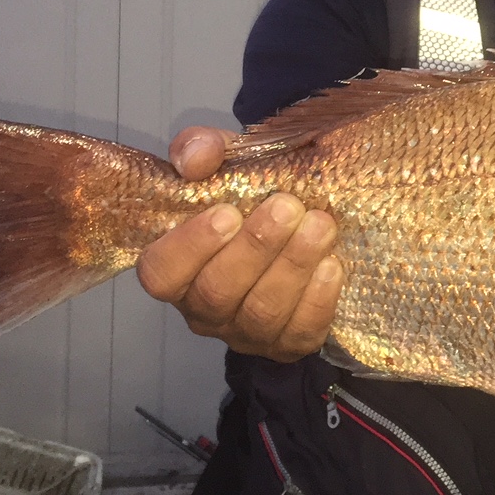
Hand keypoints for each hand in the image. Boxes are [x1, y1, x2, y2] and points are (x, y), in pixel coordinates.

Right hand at [135, 126, 343, 361]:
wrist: (298, 225)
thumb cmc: (249, 198)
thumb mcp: (227, 164)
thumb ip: (203, 150)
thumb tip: (196, 158)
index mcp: (176, 268)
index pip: (161, 273)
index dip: (190, 247)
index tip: (226, 212)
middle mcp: (203, 308)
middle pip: (218, 292)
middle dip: (255, 247)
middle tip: (286, 206)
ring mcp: (245, 332)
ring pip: (262, 312)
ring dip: (293, 266)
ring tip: (319, 225)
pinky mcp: (288, 344)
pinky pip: (300, 331)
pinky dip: (318, 298)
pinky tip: (332, 264)